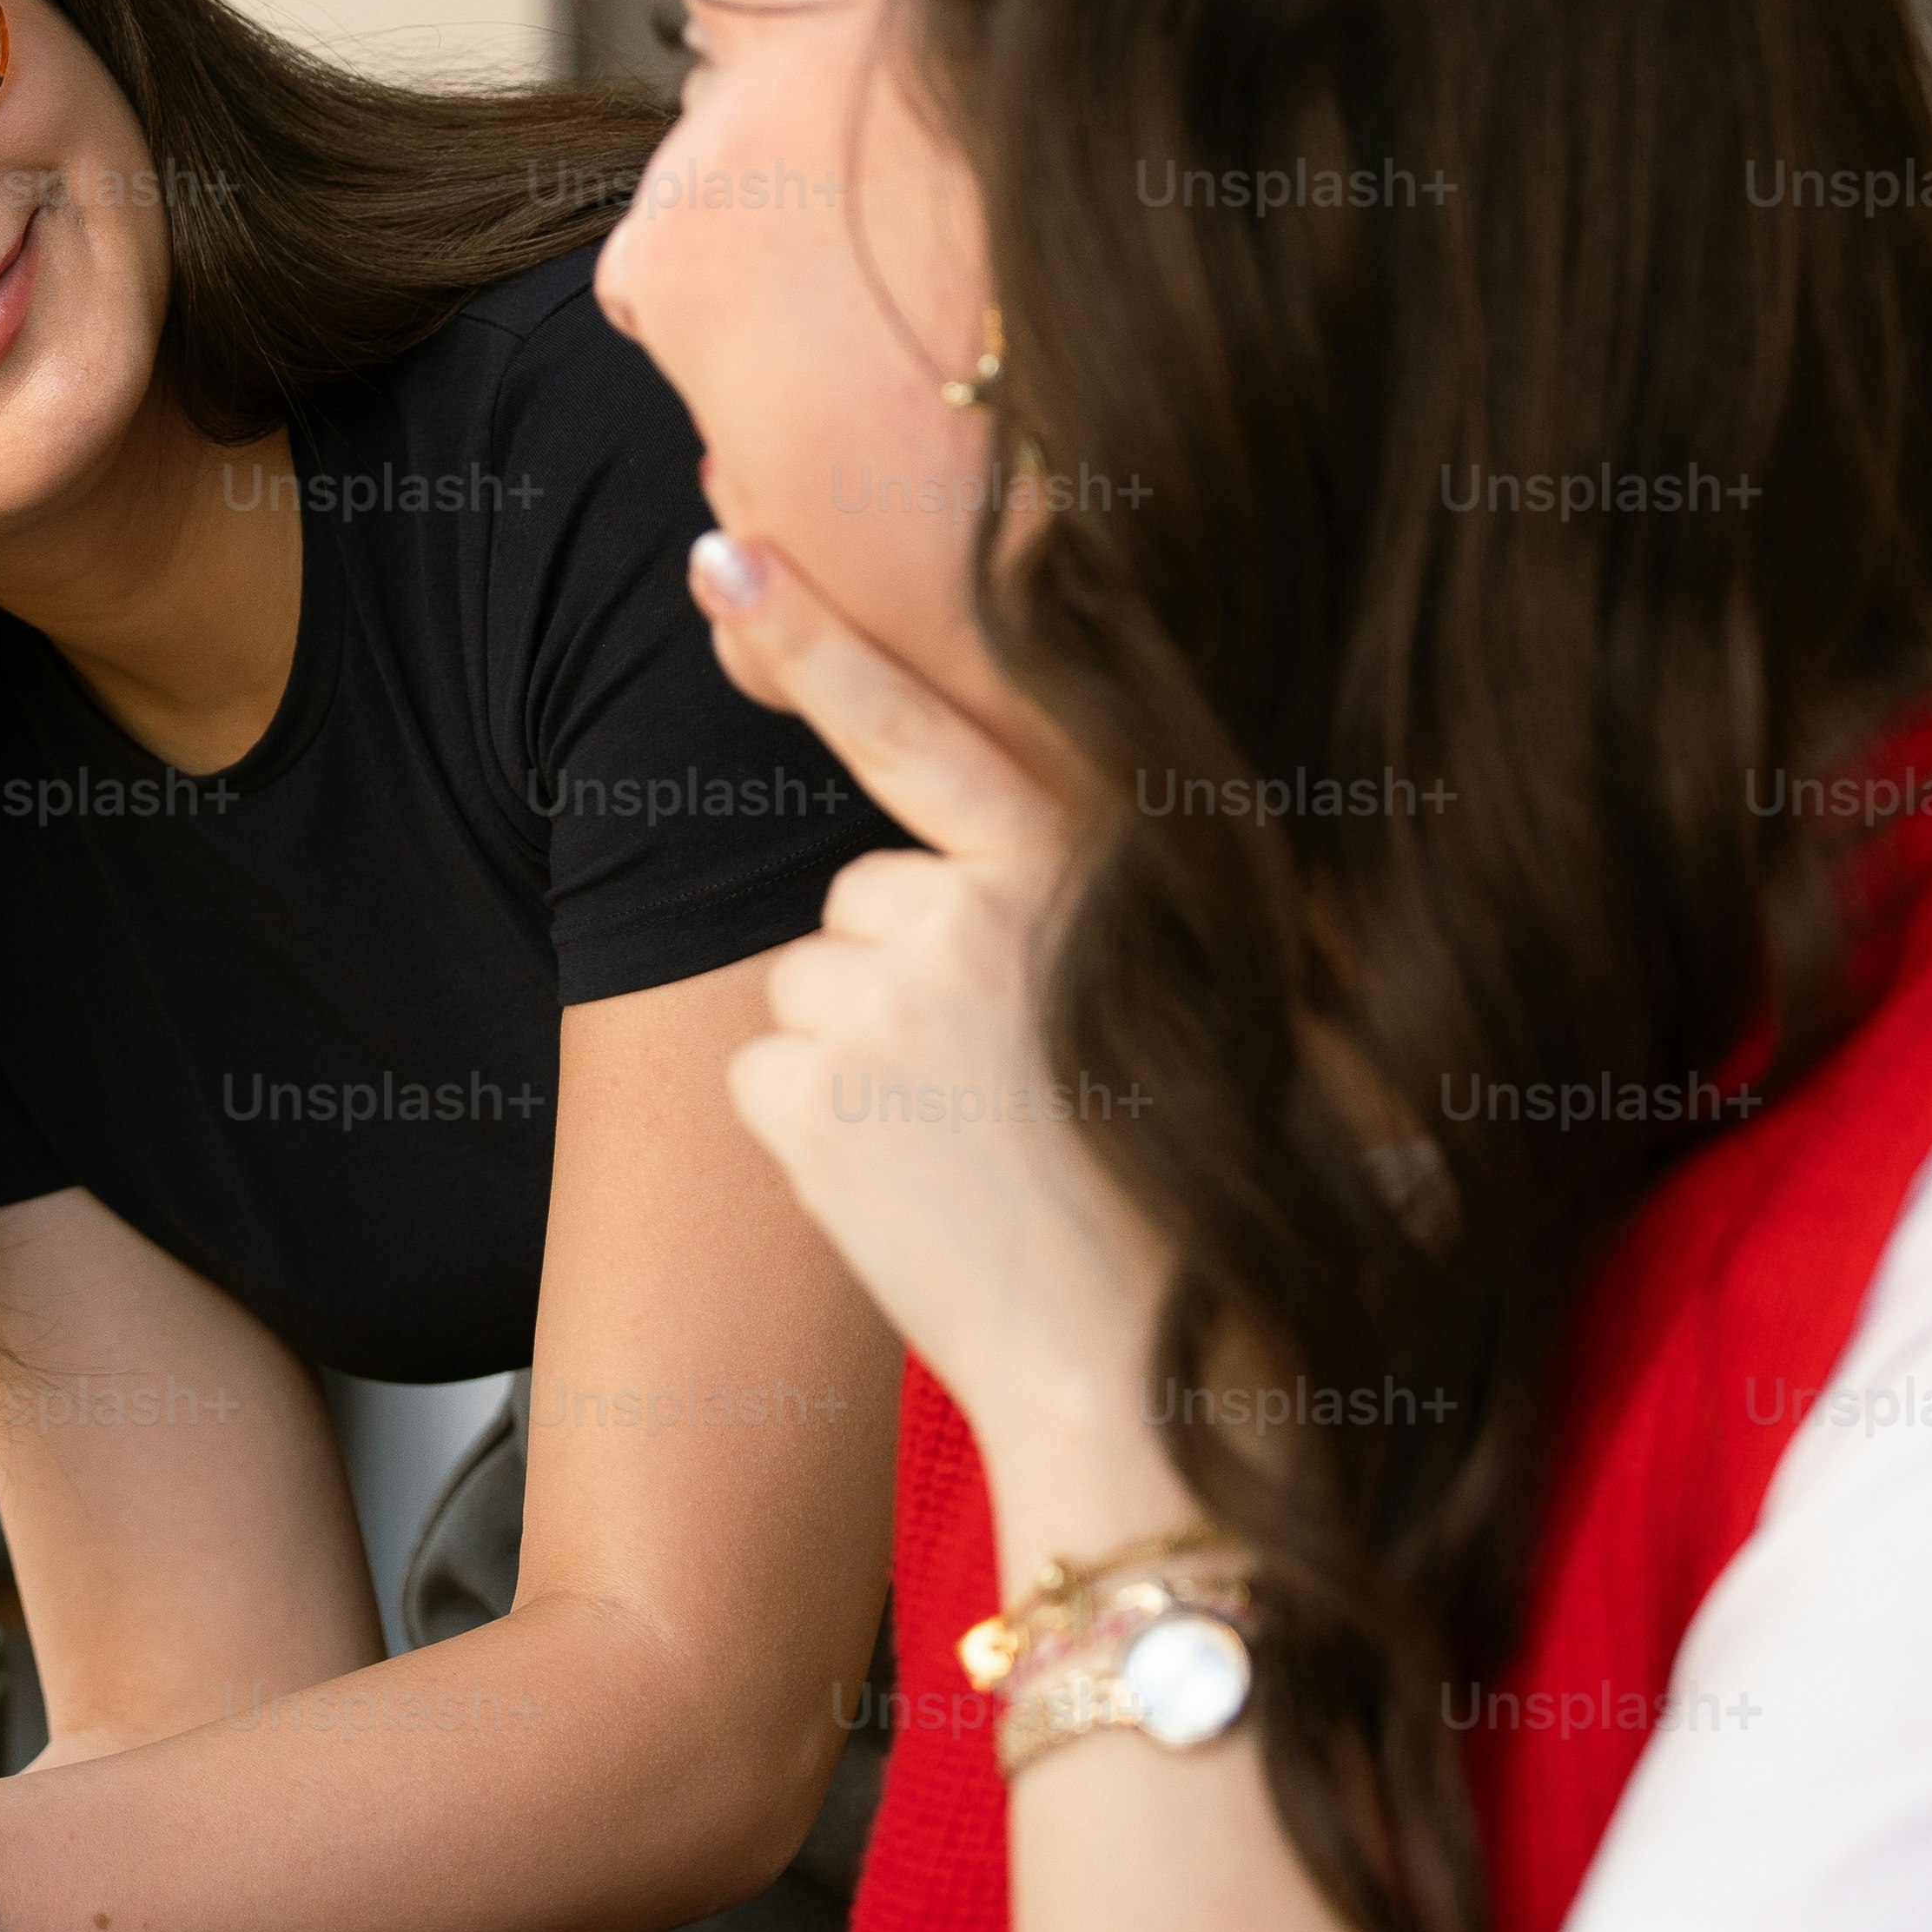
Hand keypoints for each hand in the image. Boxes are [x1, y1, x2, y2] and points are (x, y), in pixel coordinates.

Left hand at [685, 532, 1167, 1446]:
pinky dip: (810, 1129)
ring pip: (812, 983)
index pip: (919, 731)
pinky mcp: (803, 1094)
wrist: (1137, 1377)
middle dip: (906, 971)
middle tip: (1002, 1087)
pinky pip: (766, 1072)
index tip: (722, 555)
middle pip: (867, 894)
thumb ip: (1126, 910)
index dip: (818, 640)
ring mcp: (874, 1001)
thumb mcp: (1209, 1011)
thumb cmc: (1191, 1205)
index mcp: (1070, 871)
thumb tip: (1087, 836)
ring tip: (966, 1145)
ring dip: (860, 1053)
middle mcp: (964, 912)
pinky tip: (903, 1186)